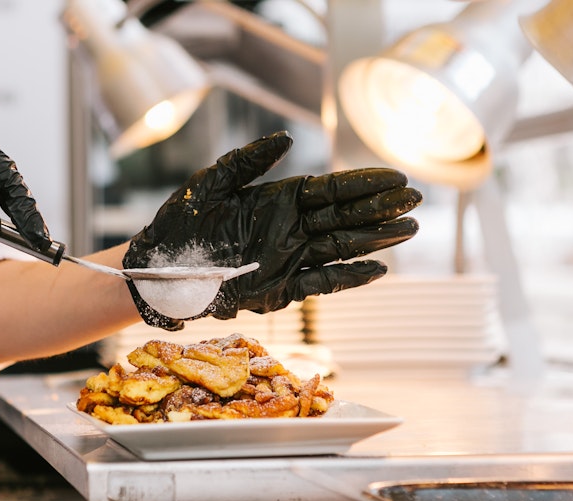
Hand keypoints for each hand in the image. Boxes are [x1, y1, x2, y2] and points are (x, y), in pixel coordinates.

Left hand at [123, 131, 421, 329]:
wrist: (157, 270)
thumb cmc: (180, 224)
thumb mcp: (210, 183)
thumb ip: (247, 160)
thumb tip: (286, 138)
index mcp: (278, 200)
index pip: (331, 190)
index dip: (364, 184)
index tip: (395, 178)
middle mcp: (290, 229)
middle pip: (345, 217)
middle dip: (381, 209)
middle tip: (415, 201)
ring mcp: (288, 259)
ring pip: (341, 247)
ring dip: (375, 240)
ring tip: (408, 229)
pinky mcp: (280, 290)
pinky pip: (321, 283)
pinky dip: (348, 277)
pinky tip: (377, 269)